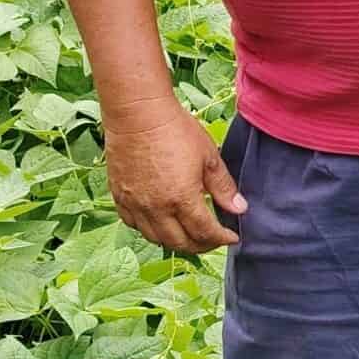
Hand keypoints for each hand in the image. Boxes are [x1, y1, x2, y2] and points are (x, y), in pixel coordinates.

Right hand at [103, 99, 245, 253]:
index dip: (222, 238)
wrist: (137, 113)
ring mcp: (135, 204)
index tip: (232, 236)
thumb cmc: (176, 129)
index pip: (205, 232)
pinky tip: (159, 223)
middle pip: (180, 243)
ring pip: (155, 238)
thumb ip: (224, 187)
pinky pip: (133, 224)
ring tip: (189, 235)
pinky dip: (149, 230)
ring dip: (175, 242)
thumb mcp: (209, 157)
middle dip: (201, 246)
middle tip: (213, 239)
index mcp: (182, 198)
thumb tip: (239, 209)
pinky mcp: (119, 196)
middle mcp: (156, 208)